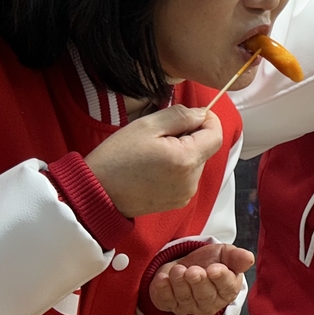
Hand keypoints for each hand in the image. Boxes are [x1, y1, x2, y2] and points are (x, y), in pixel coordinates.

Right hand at [85, 105, 222, 218]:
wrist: (97, 193)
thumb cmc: (117, 158)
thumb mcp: (147, 126)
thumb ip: (180, 116)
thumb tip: (202, 114)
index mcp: (186, 160)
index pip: (216, 135)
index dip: (208, 120)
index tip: (192, 114)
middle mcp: (191, 180)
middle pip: (206, 148)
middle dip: (190, 136)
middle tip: (161, 134)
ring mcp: (185, 194)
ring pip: (196, 162)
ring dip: (183, 151)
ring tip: (154, 152)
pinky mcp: (178, 201)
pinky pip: (187, 176)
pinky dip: (177, 166)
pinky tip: (154, 166)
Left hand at [149, 243, 254, 314]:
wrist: (185, 263)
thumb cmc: (208, 261)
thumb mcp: (224, 254)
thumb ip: (236, 257)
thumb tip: (249, 259)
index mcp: (227, 290)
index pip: (226, 287)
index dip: (220, 278)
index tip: (214, 269)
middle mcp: (209, 303)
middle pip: (205, 296)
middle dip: (198, 282)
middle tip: (193, 271)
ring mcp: (188, 306)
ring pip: (185, 298)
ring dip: (180, 283)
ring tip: (178, 270)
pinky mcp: (169, 305)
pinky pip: (165, 300)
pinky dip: (162, 290)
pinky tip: (162, 279)